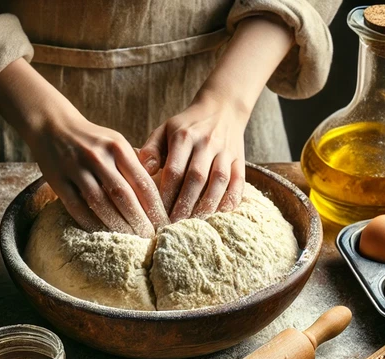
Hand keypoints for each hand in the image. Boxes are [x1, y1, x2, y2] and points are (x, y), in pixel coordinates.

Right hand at [0, 59, 166, 236]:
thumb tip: (158, 194)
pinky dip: (91, 223)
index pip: (142, 182)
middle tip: (149, 237)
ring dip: (117, 225)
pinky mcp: (58, 181)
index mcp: (117, 147)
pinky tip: (103, 234)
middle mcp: (98, 156)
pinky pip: (77, 208)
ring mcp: (76, 168)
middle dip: (138, 221)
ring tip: (130, 239)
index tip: (163, 223)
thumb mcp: (116, 142)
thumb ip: (135, 164)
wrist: (53, 125)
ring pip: (100, 204)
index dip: (155, 206)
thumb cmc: (93, 140)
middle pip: (123, 196)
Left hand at [139, 92, 246, 220]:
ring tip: (195, 223)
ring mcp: (226, 152)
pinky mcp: (240, 159)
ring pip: (219, 182)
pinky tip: (220, 213)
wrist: (222, 108)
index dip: (166, 194)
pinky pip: (239, 182)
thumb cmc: (186, 125)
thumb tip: (144, 170)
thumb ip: (151, 149)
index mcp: (184, 136)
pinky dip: (231, 199)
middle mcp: (206, 143)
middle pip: (196, 178)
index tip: (158, 212)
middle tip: (174, 225)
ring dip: (207, 205)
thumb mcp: (164, 130)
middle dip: (185, 204)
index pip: (174, 170)